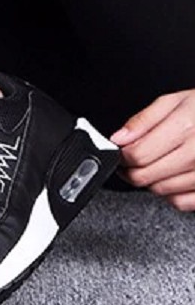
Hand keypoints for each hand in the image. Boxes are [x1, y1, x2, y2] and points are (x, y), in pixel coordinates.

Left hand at [110, 91, 194, 211]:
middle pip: (145, 176)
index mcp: (185, 128)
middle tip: (132, 160)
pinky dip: (171, 194)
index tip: (121, 152)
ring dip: (151, 181)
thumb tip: (118, 138)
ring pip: (160, 191)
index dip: (122, 155)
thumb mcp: (175, 102)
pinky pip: (181, 203)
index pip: (137, 155)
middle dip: (131, 170)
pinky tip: (173, 177)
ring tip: (157, 164)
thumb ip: (143, 120)